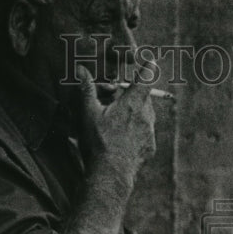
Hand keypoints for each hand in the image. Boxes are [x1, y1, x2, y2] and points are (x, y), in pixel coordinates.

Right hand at [76, 65, 155, 181]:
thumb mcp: (89, 114)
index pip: (145, 79)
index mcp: (132, 104)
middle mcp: (146, 116)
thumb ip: (87, 90)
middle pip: (144, 97)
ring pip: (146, 115)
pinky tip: (123, 139)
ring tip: (118, 122)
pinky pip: (146, 132)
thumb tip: (81, 70)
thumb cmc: (99, 141)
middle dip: (132, 95)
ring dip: (135, 113)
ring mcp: (150, 132)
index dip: (148, 68)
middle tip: (116, 101)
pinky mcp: (150, 146)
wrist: (112, 172)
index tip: (151, 61)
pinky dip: (137, 131)